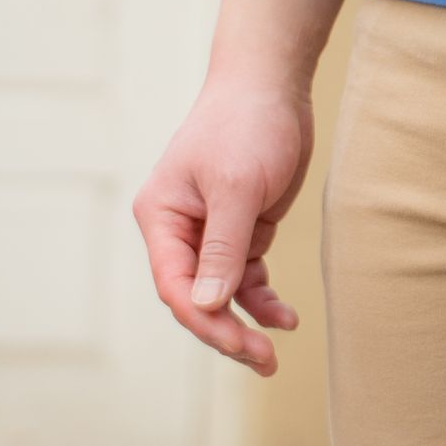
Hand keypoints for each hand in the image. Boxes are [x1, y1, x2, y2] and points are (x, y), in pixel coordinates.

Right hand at [132, 72, 310, 374]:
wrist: (272, 83)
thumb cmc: (246, 124)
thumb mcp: (236, 188)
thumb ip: (221, 250)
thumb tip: (208, 308)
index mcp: (161, 219)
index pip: (176, 285)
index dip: (205, 321)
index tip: (240, 345)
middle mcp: (178, 231)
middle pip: (196, 298)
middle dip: (226, 332)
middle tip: (263, 362)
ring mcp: (209, 233)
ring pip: (222, 295)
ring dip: (247, 324)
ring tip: (273, 353)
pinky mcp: (239, 229)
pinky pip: (245, 277)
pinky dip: (262, 299)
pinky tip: (284, 317)